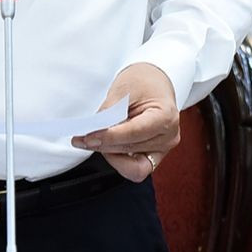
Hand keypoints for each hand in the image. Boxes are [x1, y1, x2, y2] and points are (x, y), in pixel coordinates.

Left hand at [72, 62, 178, 181]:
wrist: (154, 82)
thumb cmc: (143, 82)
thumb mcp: (124, 89)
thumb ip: (109, 112)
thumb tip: (93, 131)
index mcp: (166, 116)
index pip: (134, 132)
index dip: (109, 137)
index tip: (88, 136)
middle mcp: (169, 136)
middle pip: (130, 148)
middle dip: (104, 145)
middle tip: (82, 138)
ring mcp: (163, 148)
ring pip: (131, 164)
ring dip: (109, 152)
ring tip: (94, 140)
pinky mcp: (155, 155)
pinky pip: (136, 169)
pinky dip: (120, 161)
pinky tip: (108, 147)